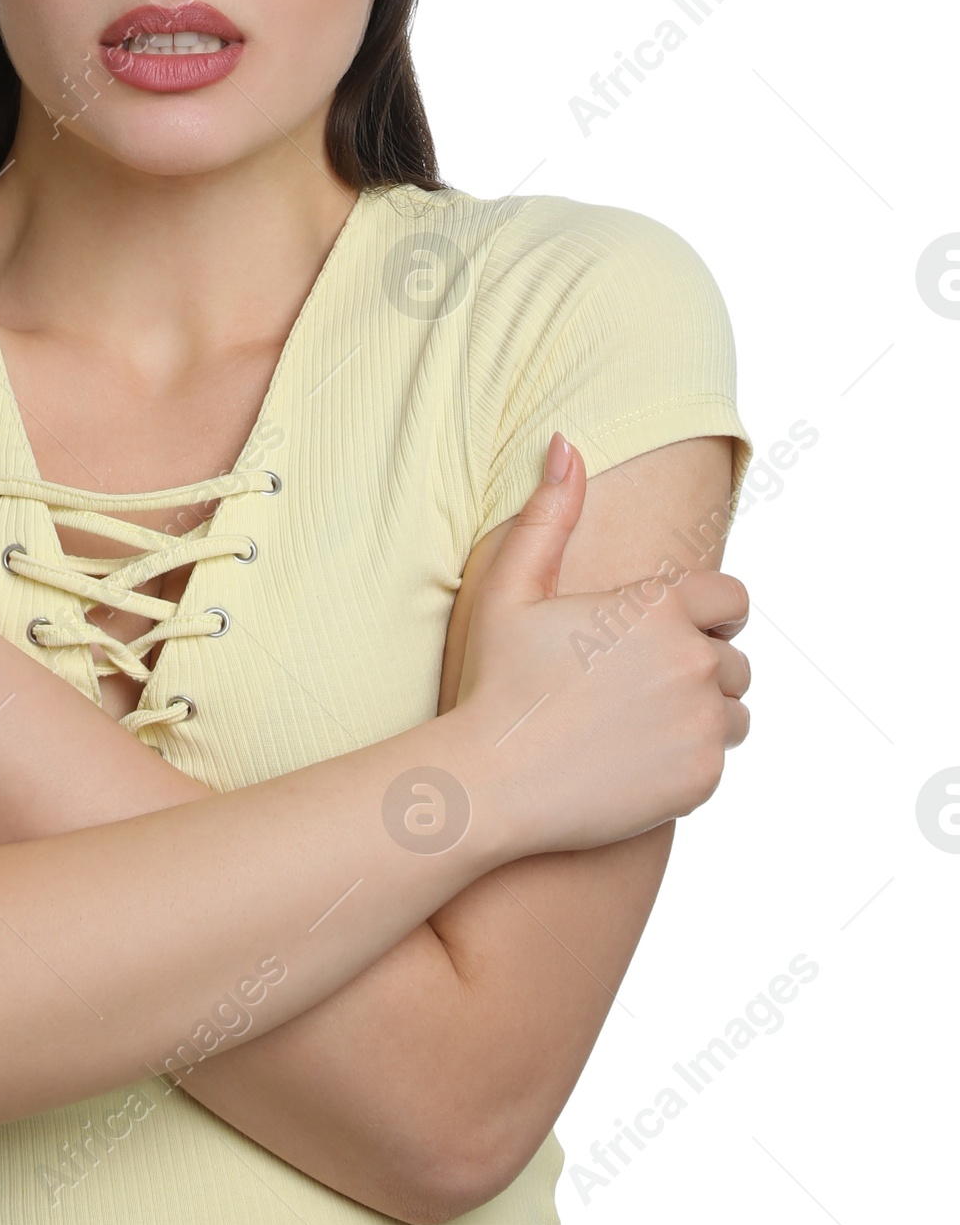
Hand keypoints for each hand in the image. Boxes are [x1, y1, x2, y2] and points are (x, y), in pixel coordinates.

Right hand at [448, 433, 751, 855]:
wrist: (490, 783)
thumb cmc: (495, 683)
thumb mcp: (511, 590)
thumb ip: (549, 515)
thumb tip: (566, 441)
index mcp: (658, 607)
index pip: (732, 601)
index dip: (705, 618)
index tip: (668, 639)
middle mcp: (693, 660)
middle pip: (734, 660)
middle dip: (698, 671)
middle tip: (637, 693)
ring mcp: (702, 722)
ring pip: (733, 713)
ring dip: (700, 717)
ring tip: (638, 728)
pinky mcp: (702, 776)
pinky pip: (718, 760)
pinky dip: (687, 763)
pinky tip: (634, 763)